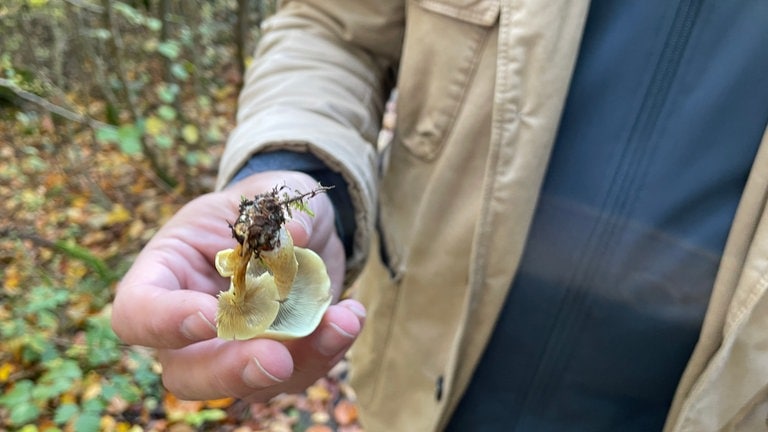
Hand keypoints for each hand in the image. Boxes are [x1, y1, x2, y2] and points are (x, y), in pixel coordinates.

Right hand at [111, 171, 364, 401]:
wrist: (298, 228)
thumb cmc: (263, 207)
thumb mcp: (266, 192)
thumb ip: (276, 207)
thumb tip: (298, 236)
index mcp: (167, 273)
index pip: (137, 312)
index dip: (164, 322)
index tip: (208, 314)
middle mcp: (189, 324)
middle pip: (187, 373)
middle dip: (232, 373)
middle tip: (277, 360)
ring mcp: (232, 349)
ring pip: (250, 385)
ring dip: (302, 360)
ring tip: (342, 322)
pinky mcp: (276, 359)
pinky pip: (297, 373)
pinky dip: (329, 350)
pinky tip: (349, 317)